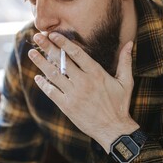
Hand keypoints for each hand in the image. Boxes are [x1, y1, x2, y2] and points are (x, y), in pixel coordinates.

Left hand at [28, 31, 138, 151]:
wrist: (113, 129)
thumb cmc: (120, 104)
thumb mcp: (126, 81)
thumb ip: (125, 61)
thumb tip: (130, 43)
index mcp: (96, 73)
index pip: (77, 53)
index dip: (63, 42)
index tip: (53, 34)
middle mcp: (83, 82)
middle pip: (62, 61)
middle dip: (48, 47)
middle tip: (37, 37)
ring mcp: (74, 94)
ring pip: (53, 75)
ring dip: (41, 63)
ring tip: (31, 53)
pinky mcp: (67, 106)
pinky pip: (52, 92)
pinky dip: (43, 84)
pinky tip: (37, 77)